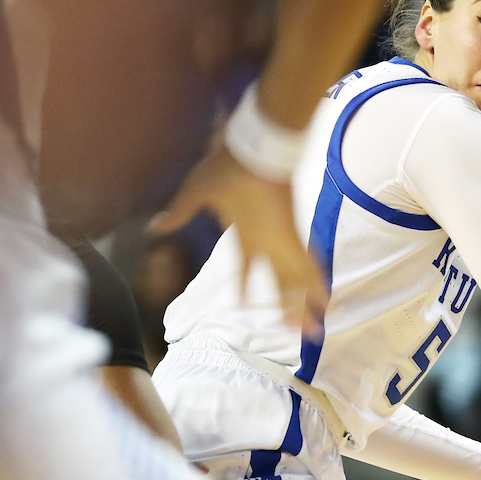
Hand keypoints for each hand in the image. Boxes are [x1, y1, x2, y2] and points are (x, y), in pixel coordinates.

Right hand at [149, 145, 327, 335]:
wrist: (252, 146)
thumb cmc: (226, 165)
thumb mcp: (196, 192)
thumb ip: (180, 212)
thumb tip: (154, 226)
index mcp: (244, 236)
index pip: (245, 270)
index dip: (244, 288)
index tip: (242, 307)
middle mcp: (264, 243)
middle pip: (278, 284)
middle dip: (286, 308)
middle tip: (296, 333)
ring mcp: (280, 239)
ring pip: (294, 281)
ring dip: (303, 305)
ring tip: (313, 331)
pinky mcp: (291, 233)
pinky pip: (306, 264)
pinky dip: (316, 283)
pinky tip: (326, 301)